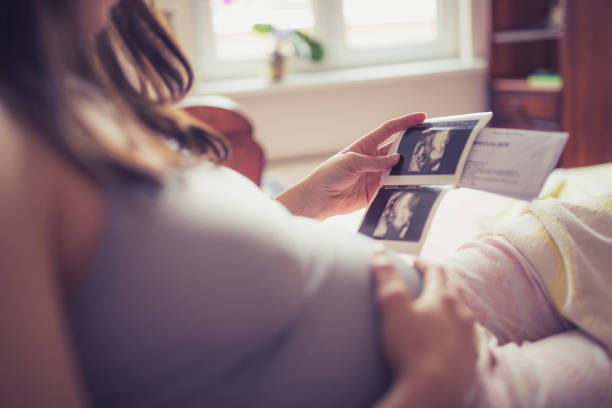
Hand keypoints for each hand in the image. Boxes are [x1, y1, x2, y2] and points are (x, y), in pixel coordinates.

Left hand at [276, 113, 425, 218]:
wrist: (319, 198)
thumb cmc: (329, 174)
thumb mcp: (352, 162)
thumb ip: (375, 161)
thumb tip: (397, 159)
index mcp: (365, 145)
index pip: (389, 130)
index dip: (405, 123)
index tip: (421, 117)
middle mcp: (372, 159)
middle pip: (397, 149)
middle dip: (412, 146)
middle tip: (428, 144)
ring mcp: (375, 175)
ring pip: (397, 169)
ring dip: (407, 169)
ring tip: (423, 167)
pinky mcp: (375, 192)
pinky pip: (392, 187)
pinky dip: (400, 187)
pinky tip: (410, 186)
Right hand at [371, 253, 477, 407]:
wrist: (435, 389)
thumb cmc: (412, 347)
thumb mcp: (392, 305)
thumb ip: (386, 276)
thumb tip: (379, 250)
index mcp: (442, 298)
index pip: (435, 271)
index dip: (424, 263)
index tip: (414, 261)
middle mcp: (461, 314)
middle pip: (454, 289)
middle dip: (442, 280)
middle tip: (432, 278)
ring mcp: (469, 338)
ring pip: (466, 314)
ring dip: (456, 306)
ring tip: (447, 307)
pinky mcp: (473, 360)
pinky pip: (474, 341)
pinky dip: (467, 334)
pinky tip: (465, 339)